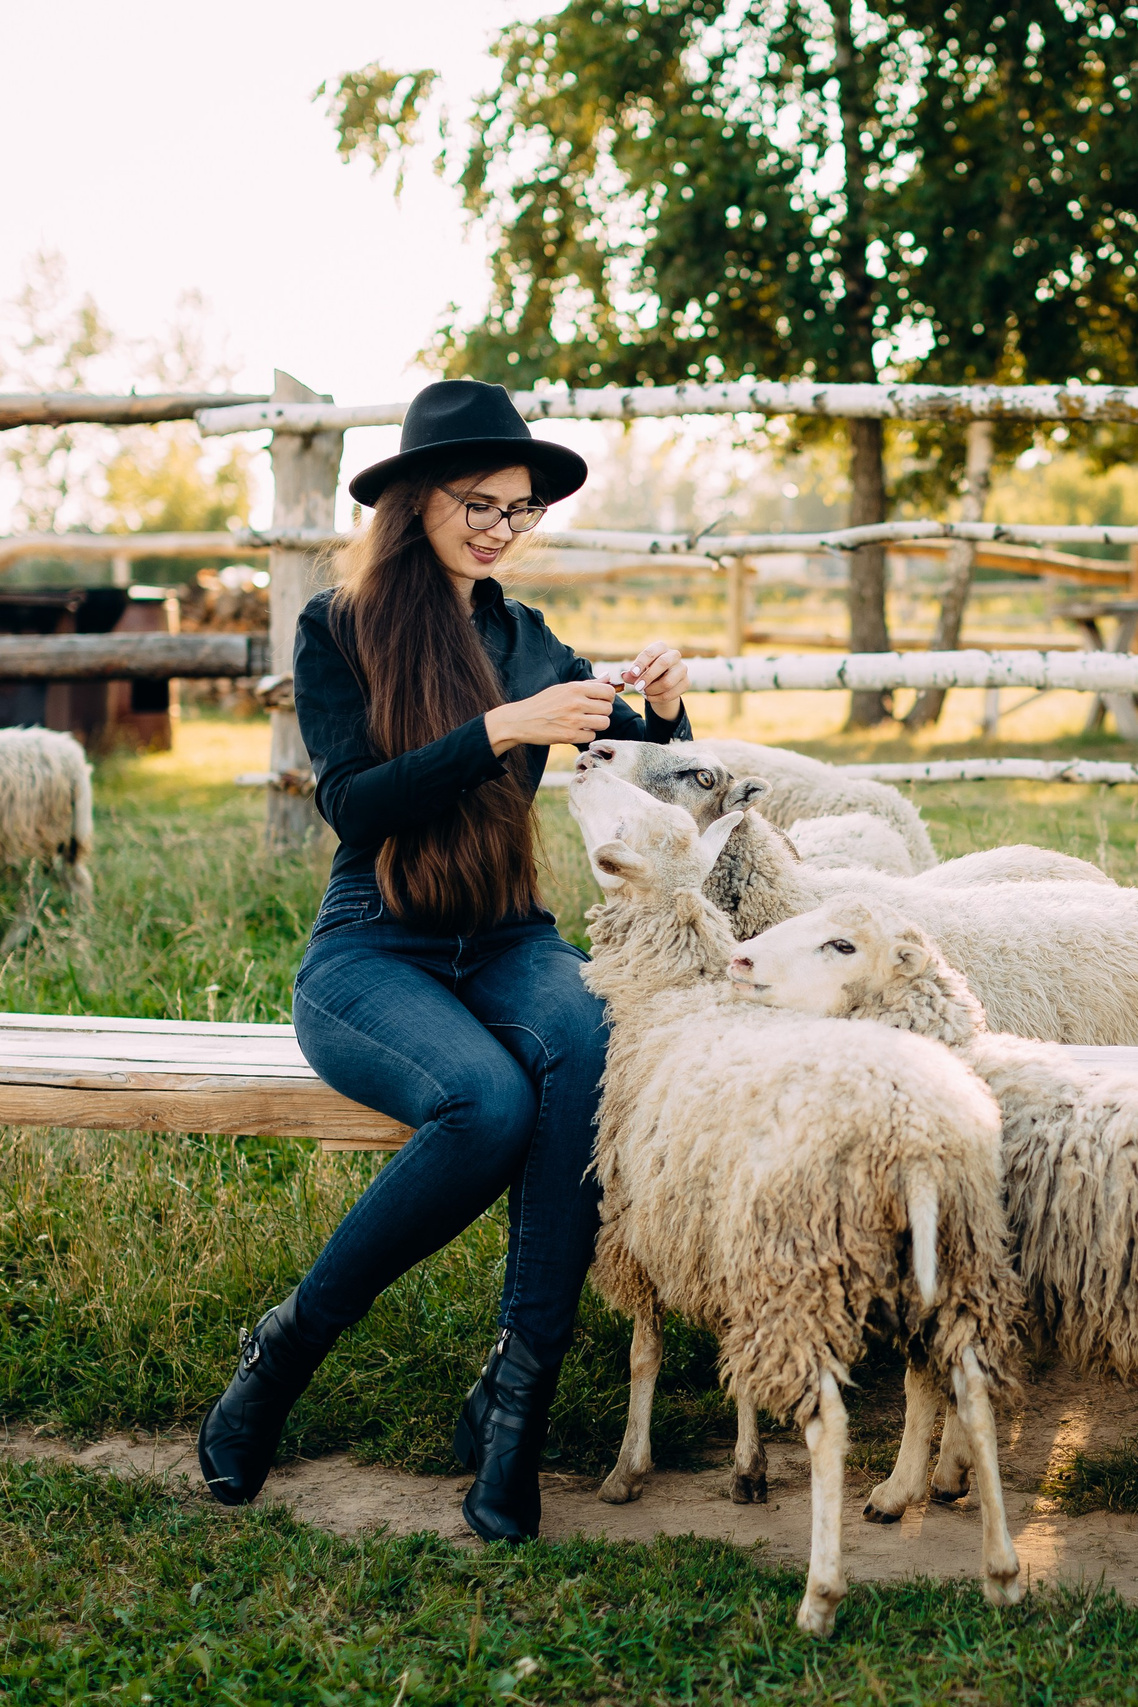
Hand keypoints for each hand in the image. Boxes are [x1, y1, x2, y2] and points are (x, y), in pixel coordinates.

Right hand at [485, 679, 616, 754]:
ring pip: (604, 723)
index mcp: (575, 688)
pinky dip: (586, 735)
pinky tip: (576, 731)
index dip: (607, 697)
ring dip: (597, 724)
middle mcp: (576, 702)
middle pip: (608, 708)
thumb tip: (609, 677)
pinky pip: (591, 736)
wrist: (521, 720)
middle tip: (591, 713)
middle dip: (602, 712)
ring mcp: (574, 720)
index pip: (608, 691)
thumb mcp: (563, 689)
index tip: (599, 701)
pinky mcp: (570, 736)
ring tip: (585, 723)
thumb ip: (588, 684)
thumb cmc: (543, 703)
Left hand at [599, 640, 688, 723]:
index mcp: (661, 647)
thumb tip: (625, 675)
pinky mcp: (686, 683)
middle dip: (648, 677)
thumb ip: (631, 674)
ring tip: (644, 692)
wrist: (662, 684)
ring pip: (667, 682)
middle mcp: (674, 655)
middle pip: (663, 663)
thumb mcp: (638, 672)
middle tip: (637, 687)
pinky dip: (657, 698)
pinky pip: (671, 694)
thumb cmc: (647, 673)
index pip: (651, 652)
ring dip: (652, 690)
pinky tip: (650, 697)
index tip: (632, 673)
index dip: (641, 662)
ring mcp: (682, 669)